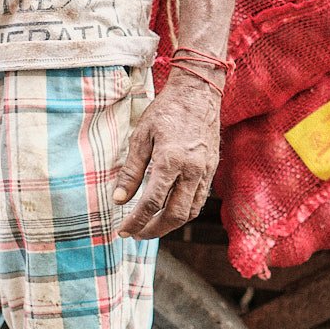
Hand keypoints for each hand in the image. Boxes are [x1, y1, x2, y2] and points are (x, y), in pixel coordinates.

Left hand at [114, 75, 221, 238]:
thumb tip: (118, 199)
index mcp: (171, 161)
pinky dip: (183, 212)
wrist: (198, 94)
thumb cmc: (166, 111)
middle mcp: (192, 170)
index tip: (123, 231)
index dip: (136, 221)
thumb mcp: (141, 136)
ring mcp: (205, 172)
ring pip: (190, 212)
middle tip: (135, 234)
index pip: (152, 203)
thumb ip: (131, 171)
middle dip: (153, 230)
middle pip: (174, 215)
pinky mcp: (211, 170)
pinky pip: (199, 201)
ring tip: (150, 227)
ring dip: (169, 225)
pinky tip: (168, 211)